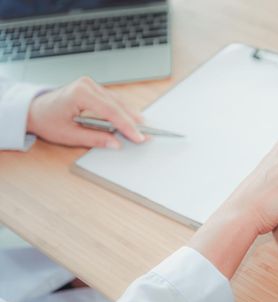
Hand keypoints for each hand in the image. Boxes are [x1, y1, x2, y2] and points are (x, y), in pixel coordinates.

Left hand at [26, 77, 145, 147]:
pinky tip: (133, 120)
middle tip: (147, 134)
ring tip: (144, 128)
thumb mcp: (69, 135)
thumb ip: (95, 139)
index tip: (138, 137)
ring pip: (118, 101)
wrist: (33, 110)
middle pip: (117, 105)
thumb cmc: (47, 120)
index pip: (110, 111)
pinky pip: (113, 100)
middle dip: (133, 121)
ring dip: (131, 115)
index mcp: (80, 93)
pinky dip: (123, 111)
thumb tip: (116, 143)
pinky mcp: (94, 89)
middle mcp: (87, 85)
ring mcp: (91, 85)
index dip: (127, 126)